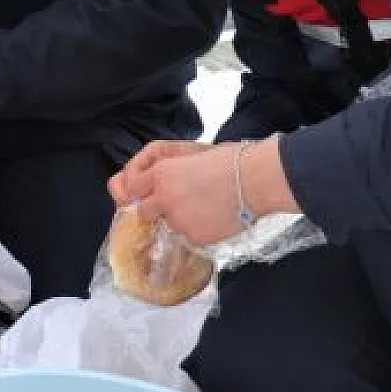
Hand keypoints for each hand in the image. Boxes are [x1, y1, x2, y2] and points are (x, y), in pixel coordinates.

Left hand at [107, 138, 298, 245]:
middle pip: (143, 212)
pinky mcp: (194, 237)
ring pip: (168, 225)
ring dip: (180, 220)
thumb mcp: (191, 154)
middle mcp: (163, 198)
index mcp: (161, 173)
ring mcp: (178, 220)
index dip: (144, 191)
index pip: (133, 188)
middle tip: (179, 204)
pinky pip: (188, 237)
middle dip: (156, 210)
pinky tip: (216, 218)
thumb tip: (155, 182)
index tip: (154, 193)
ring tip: (205, 208)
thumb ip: (168, 169)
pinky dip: (198, 231)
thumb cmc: (230, 161)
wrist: (257, 180)